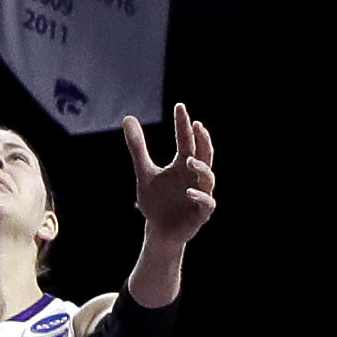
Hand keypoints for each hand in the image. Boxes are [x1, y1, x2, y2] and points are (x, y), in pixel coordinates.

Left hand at [125, 104, 216, 248]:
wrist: (158, 230)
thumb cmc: (156, 200)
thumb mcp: (144, 170)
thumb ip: (138, 146)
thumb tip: (128, 117)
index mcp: (183, 164)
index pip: (186, 140)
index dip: (183, 124)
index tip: (180, 106)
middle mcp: (194, 176)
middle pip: (205, 154)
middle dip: (203, 140)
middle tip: (197, 124)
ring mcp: (200, 194)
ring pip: (208, 178)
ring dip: (200, 167)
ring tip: (188, 160)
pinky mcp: (201, 213)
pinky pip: (206, 203)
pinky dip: (200, 197)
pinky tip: (189, 191)